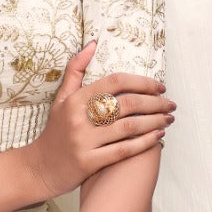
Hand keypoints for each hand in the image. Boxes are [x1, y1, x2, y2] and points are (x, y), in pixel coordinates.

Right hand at [27, 44, 174, 199]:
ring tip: (169, 119)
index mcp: (75, 99)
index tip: (159, 86)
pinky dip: (145, 142)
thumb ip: (76, 70)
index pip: (115, 82)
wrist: (40, 167)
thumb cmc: (55, 131)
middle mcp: (80, 118)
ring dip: (155, 121)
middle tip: (170, 104)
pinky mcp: (89, 162)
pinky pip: (124, 150)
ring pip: (130, 126)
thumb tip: (93, 43)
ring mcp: (84, 141)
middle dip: (155, 102)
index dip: (141, 81)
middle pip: (127, 103)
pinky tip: (159, 137)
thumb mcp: (62, 98)